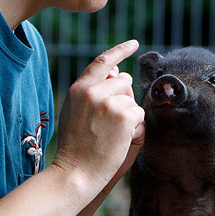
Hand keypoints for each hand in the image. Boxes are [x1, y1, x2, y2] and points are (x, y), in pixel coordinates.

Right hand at [52, 40, 144, 196]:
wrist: (75, 172)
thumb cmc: (76, 146)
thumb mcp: (75, 111)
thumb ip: (92, 90)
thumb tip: (116, 71)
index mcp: (79, 88)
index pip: (103, 61)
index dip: (120, 50)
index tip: (133, 44)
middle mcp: (93, 91)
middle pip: (124, 82)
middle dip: (125, 98)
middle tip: (110, 123)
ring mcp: (109, 102)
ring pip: (133, 100)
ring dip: (129, 116)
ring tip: (110, 134)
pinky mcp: (124, 115)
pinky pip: (139, 114)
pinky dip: (135, 128)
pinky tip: (118, 139)